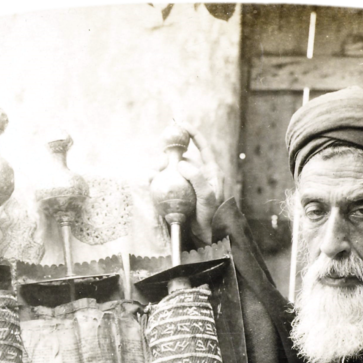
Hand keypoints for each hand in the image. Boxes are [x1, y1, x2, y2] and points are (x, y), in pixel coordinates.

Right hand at [151, 122, 224, 245]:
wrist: (206, 238)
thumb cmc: (211, 219)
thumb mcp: (208, 197)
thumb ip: (198, 178)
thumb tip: (182, 163)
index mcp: (211, 171)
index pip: (202, 147)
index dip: (192, 133)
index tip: (181, 124)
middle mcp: (199, 175)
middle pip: (182, 157)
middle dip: (169, 154)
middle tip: (160, 161)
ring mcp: (187, 185)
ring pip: (171, 169)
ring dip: (160, 167)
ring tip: (153, 173)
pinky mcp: (179, 195)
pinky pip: (166, 182)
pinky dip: (157, 179)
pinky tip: (151, 181)